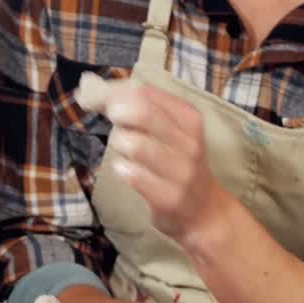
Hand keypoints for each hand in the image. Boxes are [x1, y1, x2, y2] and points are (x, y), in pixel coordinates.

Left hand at [77, 72, 232, 245]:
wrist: (206, 212)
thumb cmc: (179, 165)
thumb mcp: (172, 131)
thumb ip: (142, 109)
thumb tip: (96, 90)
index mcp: (189, 118)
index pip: (145, 92)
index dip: (114, 92)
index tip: (97, 98)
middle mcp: (188, 142)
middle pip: (142, 112)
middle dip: (116, 111)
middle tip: (111, 119)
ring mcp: (181, 171)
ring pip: (135, 144)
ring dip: (119, 144)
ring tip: (123, 150)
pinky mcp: (169, 197)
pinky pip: (134, 176)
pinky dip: (122, 170)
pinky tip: (125, 170)